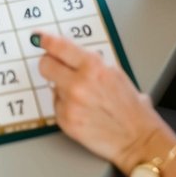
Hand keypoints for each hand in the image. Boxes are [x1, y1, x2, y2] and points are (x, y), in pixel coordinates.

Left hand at [37, 33, 162, 174]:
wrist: (136, 138)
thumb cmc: (129, 106)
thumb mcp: (113, 72)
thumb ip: (90, 61)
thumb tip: (69, 53)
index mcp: (93, 66)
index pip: (59, 46)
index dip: (46, 40)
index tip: (39, 37)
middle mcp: (78, 83)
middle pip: (45, 65)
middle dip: (50, 64)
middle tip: (57, 68)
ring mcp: (70, 104)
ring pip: (53, 87)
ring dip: (62, 89)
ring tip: (83, 98)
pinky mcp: (66, 122)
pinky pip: (57, 106)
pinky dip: (66, 107)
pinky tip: (83, 112)